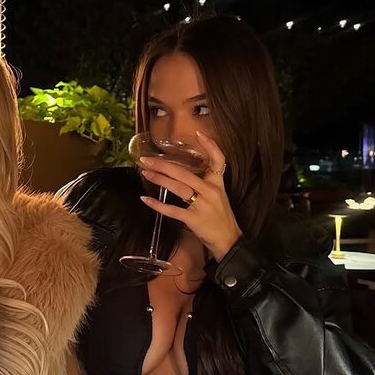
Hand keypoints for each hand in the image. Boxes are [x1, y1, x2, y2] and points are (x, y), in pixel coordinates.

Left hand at [138, 130, 241, 261]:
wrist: (229, 241)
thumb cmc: (220, 218)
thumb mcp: (217, 196)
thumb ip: (203, 184)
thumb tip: (181, 174)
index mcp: (217, 184)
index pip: (218, 160)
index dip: (210, 146)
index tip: (199, 133)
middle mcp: (210, 191)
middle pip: (184, 173)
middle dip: (163, 165)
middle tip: (146, 159)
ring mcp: (202, 205)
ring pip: (177, 187)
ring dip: (159, 179)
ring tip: (145, 173)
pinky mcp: (194, 219)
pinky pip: (172, 210)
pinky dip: (158, 205)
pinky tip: (146, 200)